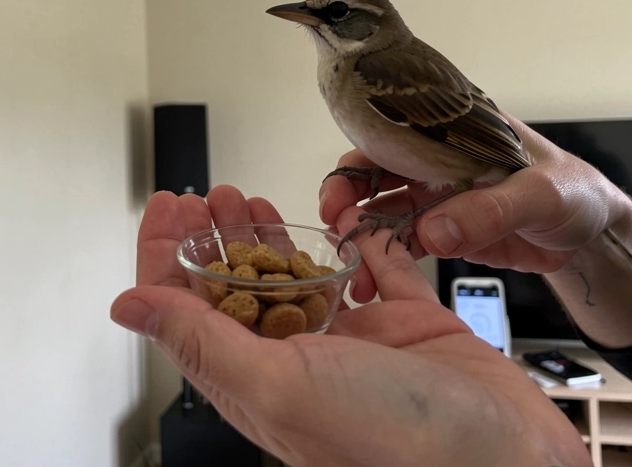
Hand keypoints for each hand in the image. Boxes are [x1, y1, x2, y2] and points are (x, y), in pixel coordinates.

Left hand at [111, 185, 590, 466]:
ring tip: (251, 198)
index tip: (168, 204)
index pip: (191, 311)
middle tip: (213, 192)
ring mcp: (356, 343)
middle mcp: (301, 362)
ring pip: (299, 278)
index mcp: (257, 382)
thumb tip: (126, 307)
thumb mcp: (278, 387)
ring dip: (270, 236)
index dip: (168, 256)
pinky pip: (375, 269)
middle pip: (241, 289)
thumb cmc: (393, 445)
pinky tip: (340, 217)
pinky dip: (356, 240)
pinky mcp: (408, 323)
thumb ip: (203, 341)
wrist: (504, 462)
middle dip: (218, 236)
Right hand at [320, 112, 631, 302]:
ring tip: (351, 271)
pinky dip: (386, 263)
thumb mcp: (539, 194)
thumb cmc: (575, 192)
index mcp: (450, 131)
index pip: (386, 133)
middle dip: (346, 202)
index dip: (355, 164)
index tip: (338, 197)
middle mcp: (434, 158)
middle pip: (373, 174)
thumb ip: (490, 210)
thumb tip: (432, 231)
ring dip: (362, 238)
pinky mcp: (445, 233)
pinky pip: (405, 246)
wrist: (595, 236)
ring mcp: (437, 198)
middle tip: (335, 231)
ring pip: (383, 213)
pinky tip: (372, 283)